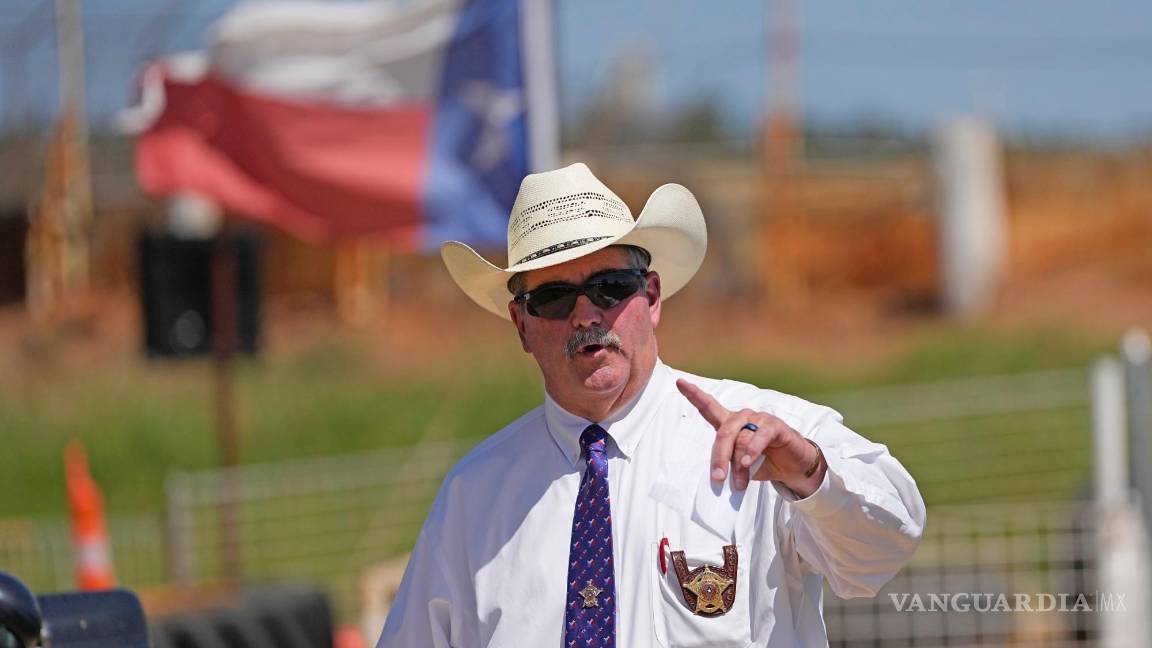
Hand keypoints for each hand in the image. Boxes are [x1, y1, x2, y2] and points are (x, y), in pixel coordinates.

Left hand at [676, 379, 823, 494]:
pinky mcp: (775, 426)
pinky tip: (748, 461)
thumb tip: (721, 475)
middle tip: (718, 478)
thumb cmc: (763, 463)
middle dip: (719, 457)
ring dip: (739, 464)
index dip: (694, 394)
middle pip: (723, 432)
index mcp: (730, 424)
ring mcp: (759, 419)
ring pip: (741, 439)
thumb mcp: (742, 466)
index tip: (680, 382)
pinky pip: (760, 436)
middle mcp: (742, 417)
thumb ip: (731, 463)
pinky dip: (752, 450)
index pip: (709, 407)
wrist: (793, 467)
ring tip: (740, 483)